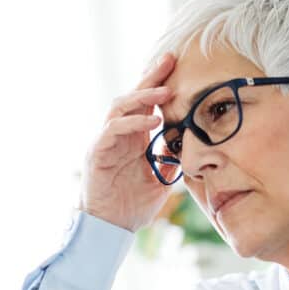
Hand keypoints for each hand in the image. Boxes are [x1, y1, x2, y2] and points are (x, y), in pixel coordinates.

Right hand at [79, 52, 176, 231]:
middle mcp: (120, 134)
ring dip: (143, 98)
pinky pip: (113, 130)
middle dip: (151, 78)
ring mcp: (107, 141)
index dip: (160, 85)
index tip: (178, 67)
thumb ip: (172, 162)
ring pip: (121, 107)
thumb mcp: (162, 181)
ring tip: (164, 92)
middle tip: (169, 61)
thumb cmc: (132, 205)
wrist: (111, 227)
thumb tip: (190, 149)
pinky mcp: (98, 152)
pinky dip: (132, 123)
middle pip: (134, 97)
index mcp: (135, 138)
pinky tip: (151, 121)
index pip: (147, 104)